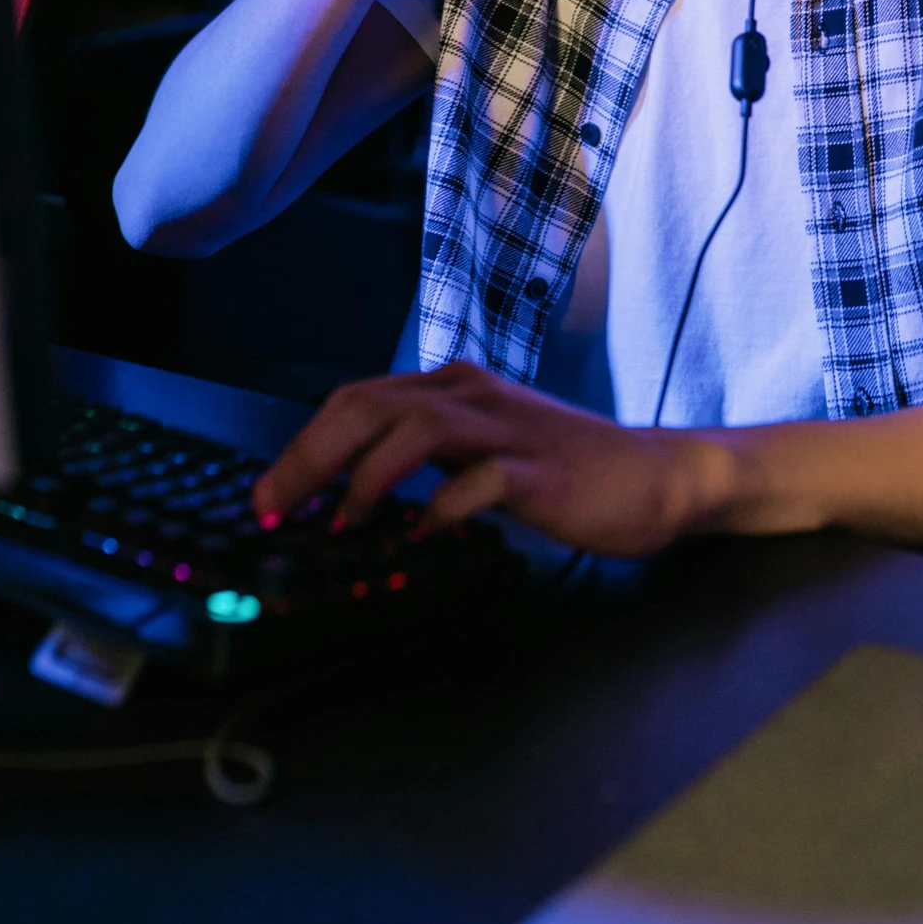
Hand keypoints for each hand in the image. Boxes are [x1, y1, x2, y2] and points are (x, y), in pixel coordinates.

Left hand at [250, 363, 727, 556]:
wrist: (654, 476)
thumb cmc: (565, 471)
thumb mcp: (483, 452)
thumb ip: (428, 459)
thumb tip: (352, 491)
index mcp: (454, 386)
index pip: (358, 399)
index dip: (305, 445)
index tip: (268, 497)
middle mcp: (472, 393)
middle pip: (370, 404)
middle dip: (310, 456)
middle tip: (272, 508)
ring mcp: (507, 428)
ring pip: (414, 426)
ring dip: (364, 478)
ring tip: (339, 525)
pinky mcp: (539, 469)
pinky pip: (478, 481)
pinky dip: (440, 509)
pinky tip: (421, 537)